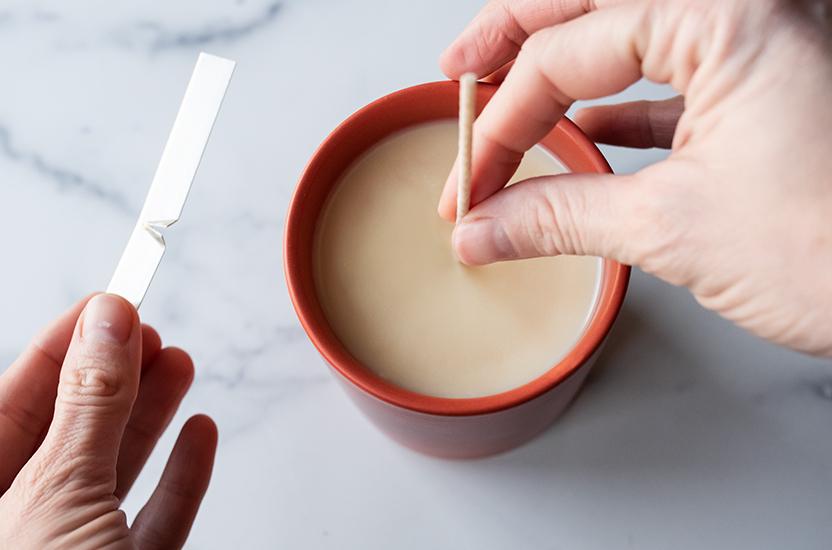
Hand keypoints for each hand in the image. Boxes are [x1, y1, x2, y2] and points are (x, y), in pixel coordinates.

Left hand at [0, 294, 216, 548]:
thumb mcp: (61, 489)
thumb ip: (91, 405)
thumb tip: (108, 325)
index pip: (11, 402)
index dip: (61, 347)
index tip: (107, 305)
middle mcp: (25, 523)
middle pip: (70, 431)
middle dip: (116, 376)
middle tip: (147, 332)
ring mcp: (78, 548)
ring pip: (115, 469)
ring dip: (153, 414)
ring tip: (179, 365)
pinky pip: (155, 517)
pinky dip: (182, 475)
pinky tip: (199, 434)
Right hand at [438, 0, 831, 356]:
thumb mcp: (674, 229)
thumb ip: (559, 217)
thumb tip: (482, 228)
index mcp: (727, 13)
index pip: (569, 51)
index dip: (504, 119)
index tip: (472, 179)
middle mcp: (748, 9)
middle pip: (596, 4)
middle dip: (517, 40)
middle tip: (460, 73)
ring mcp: (764, 45)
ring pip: (634, 36)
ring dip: (567, 75)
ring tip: (509, 104)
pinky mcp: (771, 91)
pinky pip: (675, 80)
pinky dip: (622, 110)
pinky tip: (585, 139)